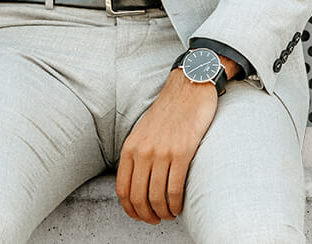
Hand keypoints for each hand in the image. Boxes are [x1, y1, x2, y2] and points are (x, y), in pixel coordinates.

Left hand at [116, 71, 219, 223]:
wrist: (188, 89)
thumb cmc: (168, 113)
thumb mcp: (143, 133)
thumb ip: (138, 155)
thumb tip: (138, 183)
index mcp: (130, 148)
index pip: (122, 189)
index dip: (130, 209)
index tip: (139, 216)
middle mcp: (142, 152)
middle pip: (137, 197)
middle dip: (146, 215)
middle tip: (155, 220)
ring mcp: (161, 153)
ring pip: (156, 196)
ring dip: (162, 213)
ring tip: (169, 215)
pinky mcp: (182, 152)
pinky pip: (175, 188)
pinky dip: (176, 204)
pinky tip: (179, 208)